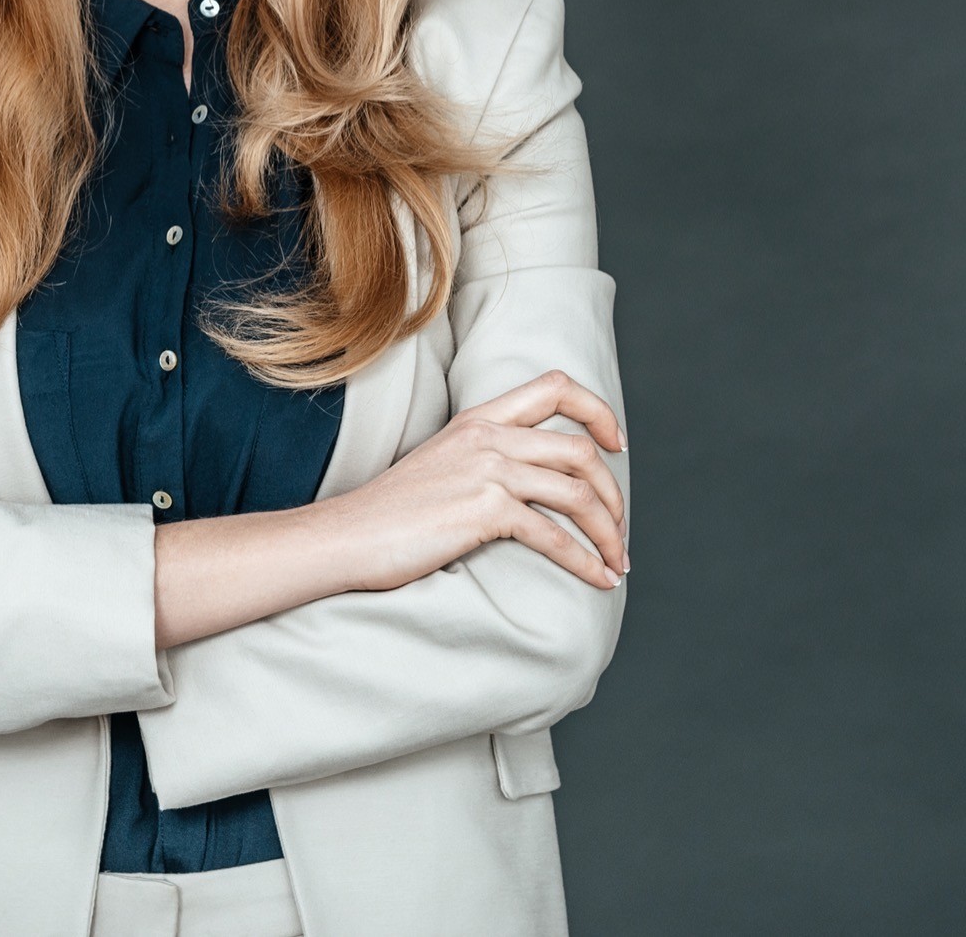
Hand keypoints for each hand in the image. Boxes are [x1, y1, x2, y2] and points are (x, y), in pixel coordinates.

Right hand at [322, 369, 628, 591]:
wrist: (347, 536)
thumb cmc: (390, 513)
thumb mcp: (441, 465)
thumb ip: (484, 459)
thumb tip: (531, 484)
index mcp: (478, 419)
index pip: (555, 385)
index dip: (597, 411)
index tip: (616, 445)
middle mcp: (487, 437)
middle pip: (580, 448)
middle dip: (613, 492)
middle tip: (619, 528)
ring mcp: (486, 471)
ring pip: (577, 491)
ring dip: (609, 531)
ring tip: (617, 561)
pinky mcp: (484, 510)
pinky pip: (555, 534)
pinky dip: (585, 560)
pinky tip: (598, 579)